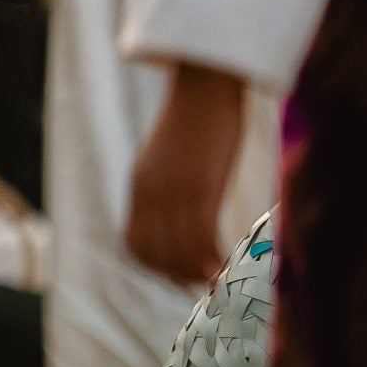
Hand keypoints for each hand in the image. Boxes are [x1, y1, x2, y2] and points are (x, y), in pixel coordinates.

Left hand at [126, 62, 247, 286]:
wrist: (204, 80)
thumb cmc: (197, 115)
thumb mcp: (171, 154)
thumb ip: (168, 180)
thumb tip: (182, 203)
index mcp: (140, 184)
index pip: (135, 244)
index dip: (156, 268)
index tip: (182, 276)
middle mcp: (151, 192)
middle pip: (154, 255)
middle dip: (179, 278)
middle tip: (208, 286)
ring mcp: (174, 190)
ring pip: (178, 253)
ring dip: (200, 277)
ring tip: (223, 283)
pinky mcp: (201, 186)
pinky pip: (201, 241)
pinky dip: (215, 265)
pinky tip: (231, 270)